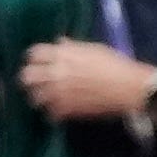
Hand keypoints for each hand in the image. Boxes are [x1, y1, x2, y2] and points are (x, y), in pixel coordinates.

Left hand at [14, 36, 155, 123]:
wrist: (130, 88)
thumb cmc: (115, 64)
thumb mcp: (93, 49)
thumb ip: (72, 47)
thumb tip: (58, 43)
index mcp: (62, 55)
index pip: (33, 54)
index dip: (34, 58)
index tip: (38, 62)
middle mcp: (55, 73)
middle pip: (26, 76)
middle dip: (30, 78)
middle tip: (37, 81)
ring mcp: (58, 93)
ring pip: (34, 97)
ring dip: (40, 96)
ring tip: (49, 97)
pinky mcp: (65, 110)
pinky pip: (48, 113)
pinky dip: (53, 112)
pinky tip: (60, 109)